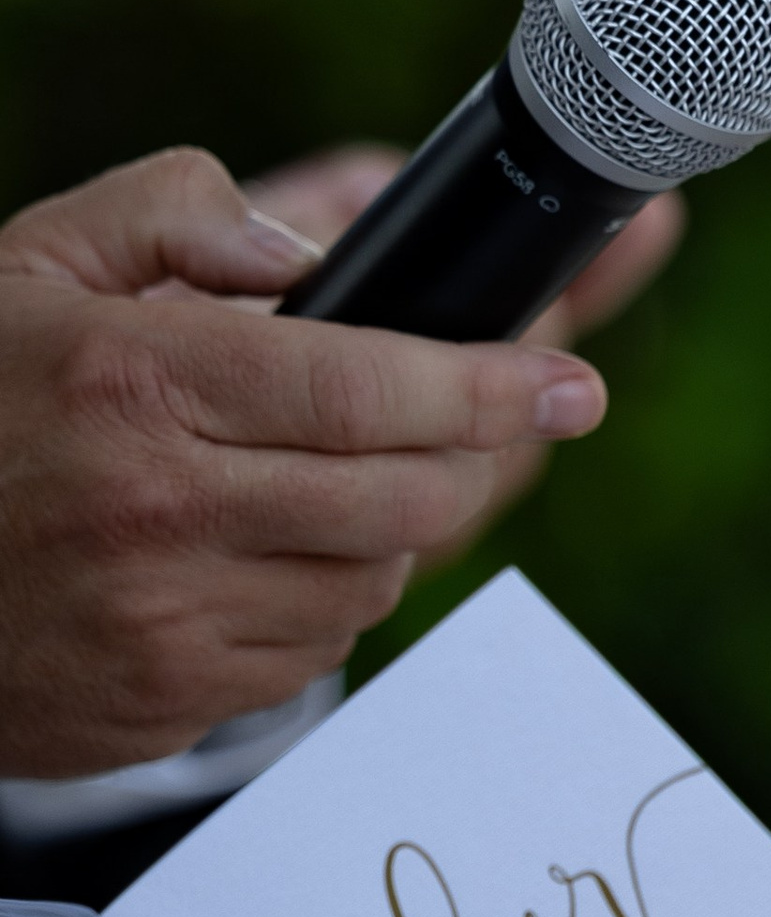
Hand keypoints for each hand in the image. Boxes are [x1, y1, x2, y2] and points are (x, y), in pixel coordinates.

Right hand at [0, 148, 613, 775]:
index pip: (364, 390)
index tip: (570, 383)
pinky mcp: (161, 704)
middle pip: (399, 497)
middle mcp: (154, 510)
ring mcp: (159, 621)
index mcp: (134, 383)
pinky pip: (307, 653)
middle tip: (511, 418)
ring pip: (369, 581)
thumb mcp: (36, 260)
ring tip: (349, 473)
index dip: (490, 388)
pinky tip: (275, 549)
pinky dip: (321, 597)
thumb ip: (175, 212)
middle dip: (478, 457)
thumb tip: (307, 252)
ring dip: (394, 527)